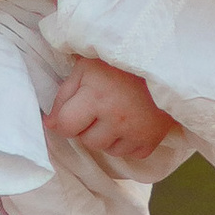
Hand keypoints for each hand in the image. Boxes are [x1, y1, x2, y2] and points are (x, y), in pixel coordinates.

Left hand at [46, 56, 182, 163]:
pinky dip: (126, 143)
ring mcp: (136, 132)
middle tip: (97, 108)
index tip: (68, 113)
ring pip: (107, 150)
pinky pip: (129, 154)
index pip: (66, 126)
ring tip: (115, 113)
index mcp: (96, 97)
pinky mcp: (152, 140)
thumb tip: (50, 122)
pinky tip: (130, 123)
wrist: (164, 61)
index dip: (63, 120)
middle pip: (87, 141)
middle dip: (87, 127)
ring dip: (106, 136)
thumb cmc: (121, 61)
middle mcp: (115, 119)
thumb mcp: (87, 66)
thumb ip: (65, 94)